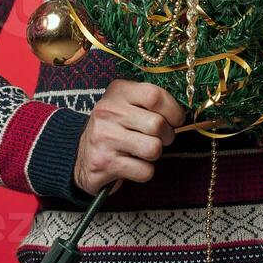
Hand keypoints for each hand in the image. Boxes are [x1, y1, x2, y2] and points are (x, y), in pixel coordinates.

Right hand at [73, 80, 185, 195]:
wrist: (80, 157)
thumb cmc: (114, 128)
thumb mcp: (127, 104)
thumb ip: (151, 102)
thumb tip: (182, 115)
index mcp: (118, 92)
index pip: (155, 95)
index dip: (173, 110)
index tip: (176, 120)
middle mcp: (108, 111)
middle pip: (157, 124)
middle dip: (167, 136)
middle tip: (159, 138)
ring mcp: (104, 137)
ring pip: (153, 149)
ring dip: (155, 154)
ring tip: (143, 151)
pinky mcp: (104, 163)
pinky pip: (144, 171)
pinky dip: (144, 171)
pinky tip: (132, 165)